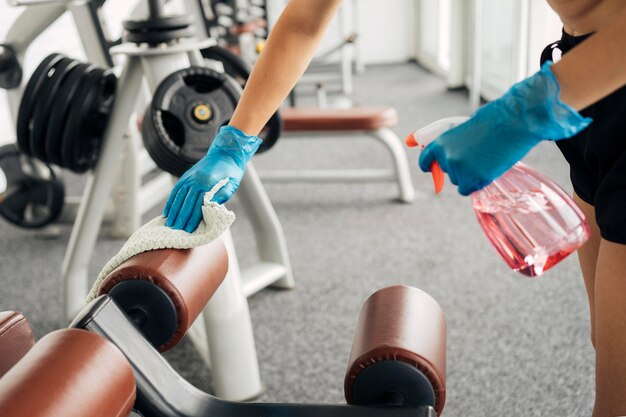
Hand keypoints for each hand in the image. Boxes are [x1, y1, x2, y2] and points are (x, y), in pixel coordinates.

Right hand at [163, 126, 261, 231]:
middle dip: (181, 218)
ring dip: (173, 212)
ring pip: (178, 197)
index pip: (198, 206)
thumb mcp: (231, 185)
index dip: (193, 219)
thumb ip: (221, 196)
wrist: (226, 153)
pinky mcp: (186, 177)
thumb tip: (210, 208)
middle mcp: (196, 181)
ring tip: (169, 224)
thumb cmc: (231, 172)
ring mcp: (189, 178)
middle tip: (176, 231)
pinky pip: (176, 191)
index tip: (188, 230)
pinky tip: (166, 212)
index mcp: (208, 184)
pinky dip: (170, 202)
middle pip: (186, 203)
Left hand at [419, 62, 591, 195]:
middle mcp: (447, 157)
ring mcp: (460, 170)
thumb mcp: (466, 128)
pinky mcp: (474, 179)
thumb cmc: (494, 120)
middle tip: (478, 156)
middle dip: (460, 168)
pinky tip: (488, 170)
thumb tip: (450, 156)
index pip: (426, 159)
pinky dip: (477, 184)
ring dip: (471, 175)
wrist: (513, 122)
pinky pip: (469, 189)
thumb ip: (454, 143)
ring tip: (487, 158)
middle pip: (448, 172)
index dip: (429, 165)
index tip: (430, 169)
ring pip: (460, 181)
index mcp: (442, 142)